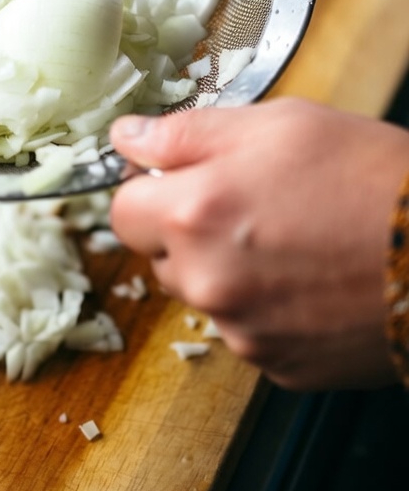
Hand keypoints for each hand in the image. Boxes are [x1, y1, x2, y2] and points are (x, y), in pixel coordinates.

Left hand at [109, 97, 406, 390]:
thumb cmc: (370, 176)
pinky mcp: (279, 366)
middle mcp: (206, 281)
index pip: (121, 210)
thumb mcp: (277, 124)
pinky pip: (247, 330)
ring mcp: (242, 332)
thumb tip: (126, 138)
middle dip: (187, 229)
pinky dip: (266, 308)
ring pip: (203, 294)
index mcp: (193, 214)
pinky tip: (311, 278)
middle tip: (251, 202)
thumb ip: (186, 133)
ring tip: (291, 239)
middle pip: (159, 256)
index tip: (180, 179)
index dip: (149, 189)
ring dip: (225, 270)